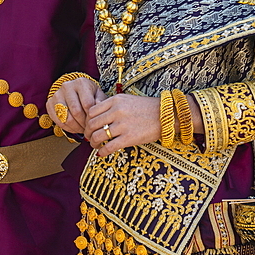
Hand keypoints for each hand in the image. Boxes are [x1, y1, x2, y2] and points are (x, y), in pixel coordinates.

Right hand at [46, 78, 104, 133]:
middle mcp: (67, 87)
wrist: (74, 89)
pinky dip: (67, 128)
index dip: (92, 116)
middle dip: (84, 123)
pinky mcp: (50, 103)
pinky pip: (58, 121)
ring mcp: (57, 95)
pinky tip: (74, 127)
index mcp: (81, 83)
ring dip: (76, 127)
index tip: (94, 122)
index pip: (87, 103)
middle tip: (89, 128)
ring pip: (66, 118)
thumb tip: (99, 111)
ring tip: (82, 128)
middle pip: (76, 111)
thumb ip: (100, 102)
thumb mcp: (98, 94)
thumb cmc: (88, 93)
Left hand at [85, 93, 203, 156]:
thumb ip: (113, 106)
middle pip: (92, 124)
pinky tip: (101, 153)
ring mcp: (123, 125)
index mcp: (116, 100)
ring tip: (95, 146)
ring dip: (93, 143)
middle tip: (89, 137)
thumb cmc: (148, 108)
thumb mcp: (128, 100)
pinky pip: (109, 147)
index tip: (89, 126)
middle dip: (87, 133)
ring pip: (97, 136)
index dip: (87, 120)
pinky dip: (102, 152)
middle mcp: (117, 111)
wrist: (168, 115)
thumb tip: (98, 117)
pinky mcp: (129, 138)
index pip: (92, 110)